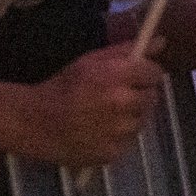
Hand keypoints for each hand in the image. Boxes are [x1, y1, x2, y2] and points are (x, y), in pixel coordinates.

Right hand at [26, 44, 164, 166]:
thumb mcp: (91, 60)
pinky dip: (119, 136)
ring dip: (131, 116)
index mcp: (117, 76)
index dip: (145, 73)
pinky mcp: (113, 153)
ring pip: (141, 120)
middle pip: (152, 97)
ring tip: (105, 115)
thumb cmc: (63, 86)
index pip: (154, 73)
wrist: (35, 122)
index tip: (134, 76)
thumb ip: (127, 50)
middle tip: (118, 96)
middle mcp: (122, 103)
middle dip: (139, 94)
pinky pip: (128, 141)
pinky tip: (99, 131)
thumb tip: (161, 42)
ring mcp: (119, 131)